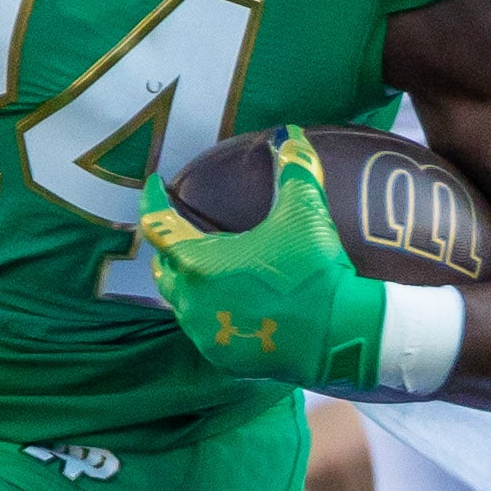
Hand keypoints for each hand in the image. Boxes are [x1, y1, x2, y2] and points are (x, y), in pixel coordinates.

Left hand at [136, 130, 394, 391]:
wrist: (339, 336)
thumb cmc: (314, 272)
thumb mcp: (306, 212)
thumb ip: (294, 167)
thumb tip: (288, 134)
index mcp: (199, 262)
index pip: (157, 225)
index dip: (152, 200)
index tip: (154, 185)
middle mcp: (192, 300)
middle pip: (163, 267)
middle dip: (167, 247)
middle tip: (180, 229)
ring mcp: (206, 333)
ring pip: (180, 302)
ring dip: (186, 281)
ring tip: (202, 267)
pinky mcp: (224, 356)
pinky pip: (203, 329)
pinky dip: (208, 312)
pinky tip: (228, 304)